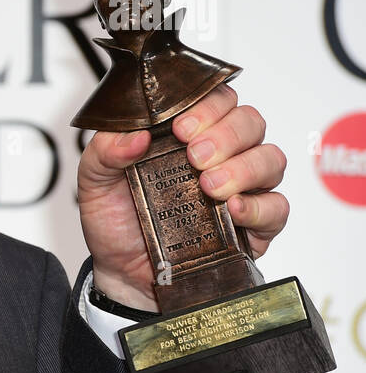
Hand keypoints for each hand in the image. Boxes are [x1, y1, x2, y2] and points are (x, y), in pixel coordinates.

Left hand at [77, 84, 289, 310]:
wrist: (122, 273)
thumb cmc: (116, 221)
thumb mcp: (94, 182)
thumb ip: (104, 151)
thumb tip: (134, 134)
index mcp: (185, 135)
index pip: (216, 99)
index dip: (206, 105)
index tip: (181, 126)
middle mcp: (220, 155)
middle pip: (250, 122)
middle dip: (225, 134)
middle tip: (195, 157)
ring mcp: (241, 188)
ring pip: (270, 158)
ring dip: (244, 167)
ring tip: (209, 185)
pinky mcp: (255, 224)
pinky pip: (277, 207)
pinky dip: (258, 205)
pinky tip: (232, 209)